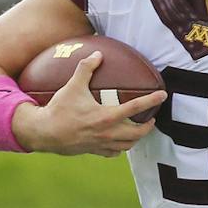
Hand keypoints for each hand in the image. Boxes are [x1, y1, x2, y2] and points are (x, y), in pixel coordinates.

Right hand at [17, 51, 165, 155]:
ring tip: (138, 130)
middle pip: (138, 133)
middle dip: (148, 126)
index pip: (136, 107)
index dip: (152, 100)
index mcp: (107, 116)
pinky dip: (120, 147)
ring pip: (128, 145)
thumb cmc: (59, 109)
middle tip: (151, 119)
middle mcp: (109, 133)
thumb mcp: (72, 86)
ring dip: (136, 138)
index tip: (163, 95)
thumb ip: (86, 69)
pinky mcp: (95, 151)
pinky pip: (114, 153)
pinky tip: (119, 142)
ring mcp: (103, 144)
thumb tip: (98, 54)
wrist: (44, 133)